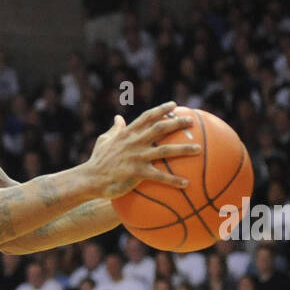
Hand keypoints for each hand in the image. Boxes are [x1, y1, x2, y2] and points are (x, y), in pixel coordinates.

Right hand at [81, 102, 200, 199]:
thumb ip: (115, 129)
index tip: (175, 105)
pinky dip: (174, 180)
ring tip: (198, 149)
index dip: (162, 109)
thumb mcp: (104, 139)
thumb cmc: (98, 160)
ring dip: (183, 149)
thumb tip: (118, 117)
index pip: (147, 117)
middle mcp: (134, 142)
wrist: (90, 178)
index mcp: (128, 133)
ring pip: (165, 150)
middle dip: (178, 123)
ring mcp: (137, 157)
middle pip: (160, 129)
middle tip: (192, 121)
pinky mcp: (137, 173)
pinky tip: (187, 183)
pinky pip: (159, 176)